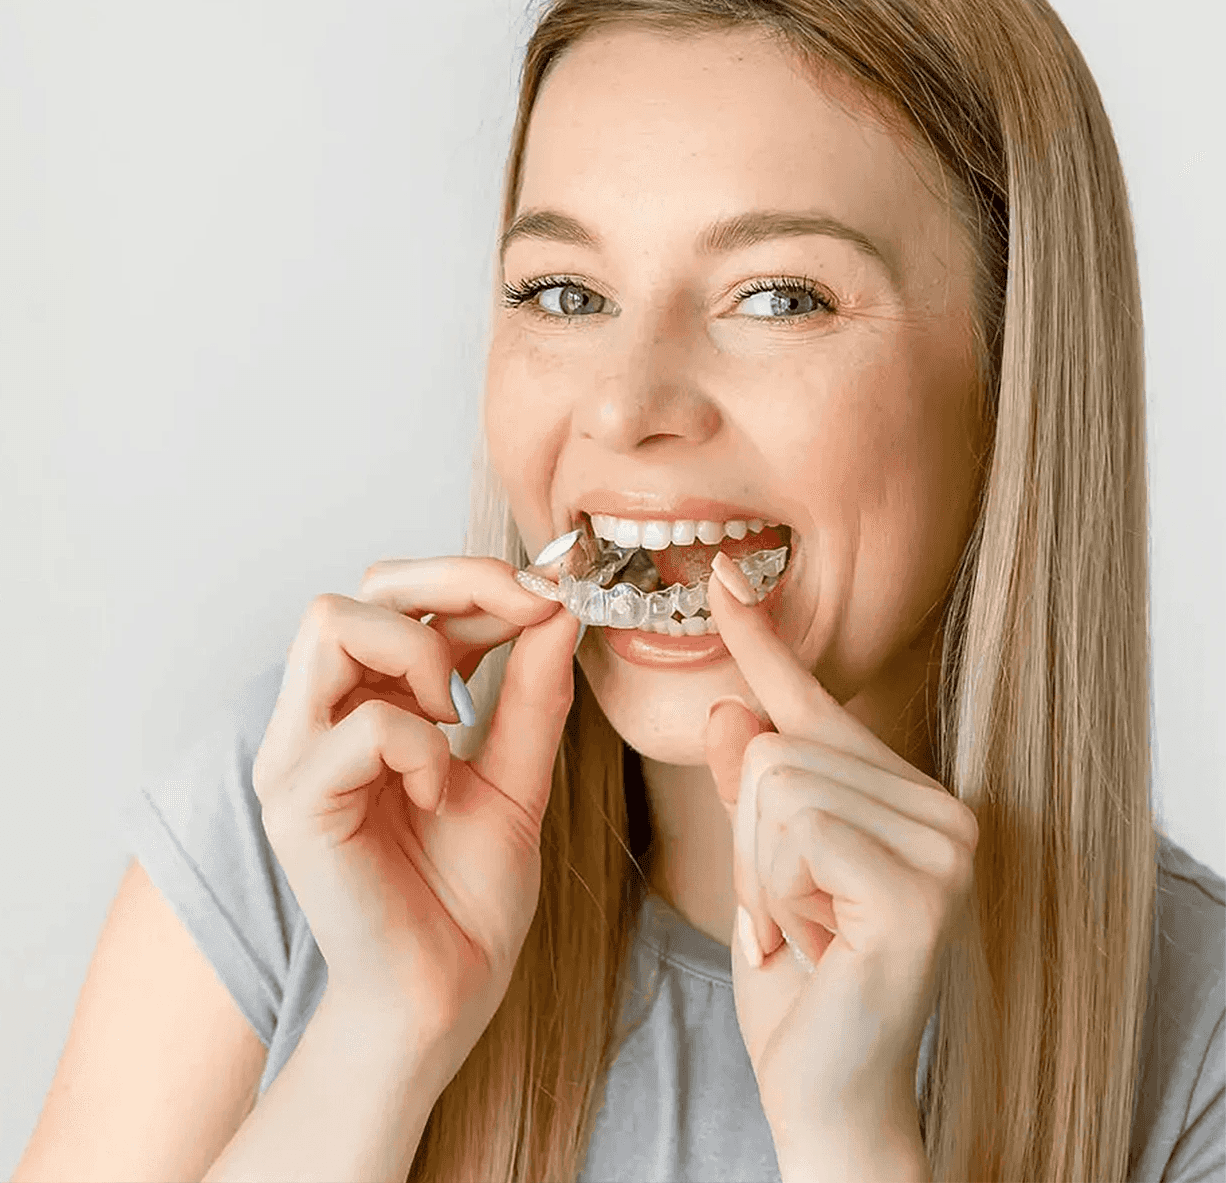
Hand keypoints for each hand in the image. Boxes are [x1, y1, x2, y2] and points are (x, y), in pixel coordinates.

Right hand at [252, 555, 579, 1083]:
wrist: (445, 996)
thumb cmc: (467, 898)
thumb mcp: (518, 778)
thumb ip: (531, 693)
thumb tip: (558, 608)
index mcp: (362, 707)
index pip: (392, 596)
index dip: (473, 579)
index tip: (547, 596)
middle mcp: (315, 721)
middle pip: (355, 589)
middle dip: (452, 582)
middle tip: (523, 615)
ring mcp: (294, 757)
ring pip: (331, 624)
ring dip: (421, 653)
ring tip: (457, 720)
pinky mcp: (295, 802)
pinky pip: (363, 724)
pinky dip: (422, 747)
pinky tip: (438, 795)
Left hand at [703, 552, 975, 1178]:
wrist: (825, 1093)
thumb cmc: (796, 981)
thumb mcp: (759, 866)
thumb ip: (752, 787)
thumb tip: (732, 704)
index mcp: (905, 796)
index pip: (814, 705)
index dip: (763, 641)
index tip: (725, 576)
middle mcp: (944, 809)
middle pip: (777, 742)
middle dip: (750, 840)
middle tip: (787, 915)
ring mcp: (944, 846)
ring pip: (777, 781)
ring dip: (761, 873)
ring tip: (803, 931)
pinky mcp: (920, 886)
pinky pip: (795, 829)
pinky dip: (775, 892)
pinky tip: (815, 943)